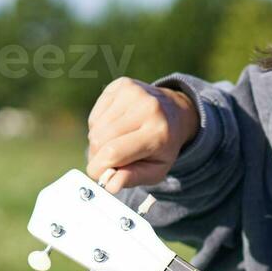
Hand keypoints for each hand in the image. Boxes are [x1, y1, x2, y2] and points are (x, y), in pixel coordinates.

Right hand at [84, 77, 200, 192]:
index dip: (98, 168)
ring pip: (95, 128)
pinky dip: (98, 126)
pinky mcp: (122, 85)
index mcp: (158, 133)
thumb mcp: (156, 169)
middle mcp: (147, 108)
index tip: (98, 175)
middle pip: (100, 140)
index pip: (113, 153)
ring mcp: (133, 92)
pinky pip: (96, 114)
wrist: (175, 112)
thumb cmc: (162, 146)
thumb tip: (110, 186)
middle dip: (97, 156)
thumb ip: (133, 178)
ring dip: (97, 142)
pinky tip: (114, 127)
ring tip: (115, 143)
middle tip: (108, 162)